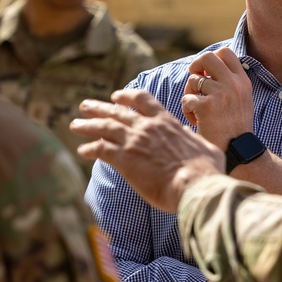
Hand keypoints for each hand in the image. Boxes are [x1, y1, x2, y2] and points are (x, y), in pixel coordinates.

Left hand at [70, 89, 223, 212]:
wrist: (196, 184)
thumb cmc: (206, 170)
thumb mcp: (206, 147)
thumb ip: (195, 142)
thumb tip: (197, 142)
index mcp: (167, 121)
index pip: (142, 100)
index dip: (126, 96)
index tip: (116, 96)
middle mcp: (147, 127)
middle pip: (117, 111)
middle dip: (99, 108)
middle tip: (85, 106)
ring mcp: (135, 141)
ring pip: (104, 128)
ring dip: (87, 125)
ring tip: (75, 125)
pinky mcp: (125, 159)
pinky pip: (100, 150)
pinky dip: (89, 148)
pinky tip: (82, 151)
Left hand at [182, 47, 254, 151]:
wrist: (237, 150)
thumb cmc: (235, 127)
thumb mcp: (241, 99)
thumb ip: (229, 82)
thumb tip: (205, 68)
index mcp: (242, 81)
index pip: (225, 52)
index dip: (211, 59)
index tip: (207, 73)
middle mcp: (233, 84)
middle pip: (207, 56)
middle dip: (196, 66)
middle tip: (196, 82)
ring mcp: (221, 94)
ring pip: (193, 79)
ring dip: (190, 93)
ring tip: (196, 109)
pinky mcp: (207, 106)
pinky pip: (187, 98)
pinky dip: (187, 109)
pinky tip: (196, 120)